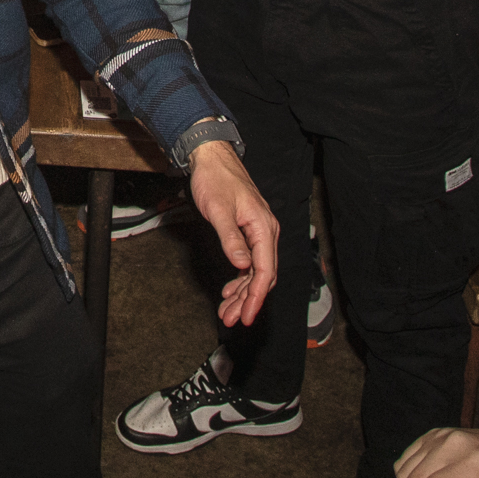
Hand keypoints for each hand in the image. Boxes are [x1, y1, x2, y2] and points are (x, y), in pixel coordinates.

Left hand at [187, 140, 278, 328]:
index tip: (244, 316)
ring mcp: (258, 232)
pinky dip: (241, 279)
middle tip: (230, 319)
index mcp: (263, 227)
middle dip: (247, 301)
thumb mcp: (219, 210)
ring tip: (227, 311)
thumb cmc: (215, 179)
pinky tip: (230, 290)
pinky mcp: (249, 232)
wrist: (212, 157)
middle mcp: (266, 232)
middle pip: (262, 276)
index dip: (256, 297)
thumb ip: (231, 238)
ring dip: (243, 293)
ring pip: (255, 272)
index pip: (265, 271)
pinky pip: (249, 262)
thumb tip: (242, 265)